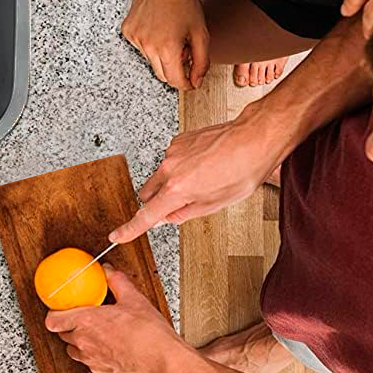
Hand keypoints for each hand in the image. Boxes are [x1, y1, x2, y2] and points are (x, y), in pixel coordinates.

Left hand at [45, 267, 192, 372]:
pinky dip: (94, 353)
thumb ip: (117, 282)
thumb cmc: (149, 336)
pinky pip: (89, 361)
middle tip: (86, 315)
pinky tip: (110, 346)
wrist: (163, 364)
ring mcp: (91, 360)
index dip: (54, 313)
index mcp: (87, 322)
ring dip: (80, 340)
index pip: (53, 320)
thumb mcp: (134, 300)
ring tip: (98, 331)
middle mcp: (84, 343)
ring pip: (74, 349)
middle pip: (63, 333)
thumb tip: (109, 272)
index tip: (61, 307)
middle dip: (71, 324)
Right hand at [110, 111, 287, 242]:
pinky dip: (181, 167)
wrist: (254, 137)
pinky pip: (171, 160)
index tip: (118, 235)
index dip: (130, 229)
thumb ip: (186, 213)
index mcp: (178, 189)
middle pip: (148, 194)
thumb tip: (168, 217)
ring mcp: (173, 152)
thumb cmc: (244, 169)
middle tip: (181, 204)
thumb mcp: (218, 203)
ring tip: (203, 180)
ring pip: (160, 177)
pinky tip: (204, 166)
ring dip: (172, 184)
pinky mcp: (179, 140)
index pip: (146, 215)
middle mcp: (170, 169)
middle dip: (158, 203)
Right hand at [121, 0, 210, 90]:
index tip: (192, 82)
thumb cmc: (183, 1)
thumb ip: (201, 62)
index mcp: (167, 47)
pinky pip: (142, 48)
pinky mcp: (129, 31)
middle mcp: (148, 46)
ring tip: (172, 35)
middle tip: (186, 54)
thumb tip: (196, 81)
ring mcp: (136, 38)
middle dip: (176, 71)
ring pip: (152, 62)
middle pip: (162, 75)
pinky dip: (152, 45)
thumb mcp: (201, 32)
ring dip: (163, 56)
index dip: (186, 84)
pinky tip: (159, 28)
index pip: (175, 81)